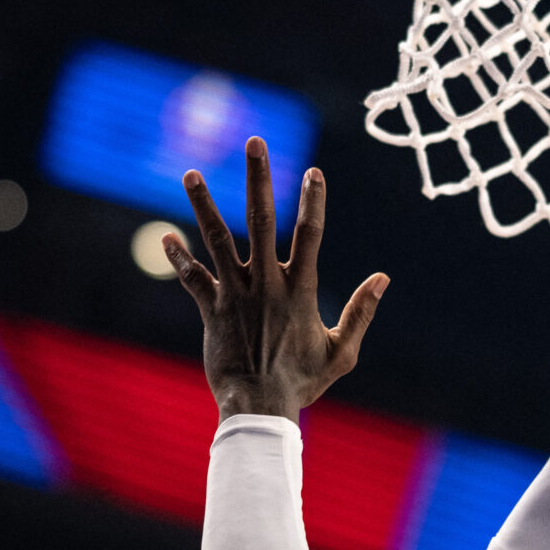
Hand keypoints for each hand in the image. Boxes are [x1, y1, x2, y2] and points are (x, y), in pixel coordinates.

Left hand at [163, 137, 387, 421]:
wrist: (258, 408)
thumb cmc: (303, 383)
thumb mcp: (342, 352)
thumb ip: (361, 312)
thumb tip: (383, 278)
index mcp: (299, 291)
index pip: (309, 235)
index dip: (313, 201)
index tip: (313, 171)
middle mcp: (265, 284)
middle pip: (261, 220)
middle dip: (258, 178)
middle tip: (254, 141)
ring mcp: (235, 295)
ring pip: (217, 240)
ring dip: (204, 204)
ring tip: (190, 172)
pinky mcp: (210, 311)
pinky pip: (192, 279)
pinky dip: (178, 258)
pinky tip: (165, 235)